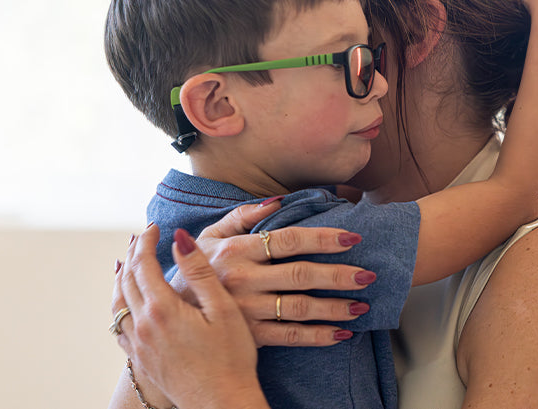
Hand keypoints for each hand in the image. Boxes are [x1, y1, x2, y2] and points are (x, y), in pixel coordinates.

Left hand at [112, 224, 269, 408]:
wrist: (222, 404)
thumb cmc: (231, 358)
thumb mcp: (222, 309)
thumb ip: (199, 271)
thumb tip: (179, 238)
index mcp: (163, 309)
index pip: (144, 264)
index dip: (147, 242)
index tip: (155, 227)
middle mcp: (144, 326)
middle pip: (126, 279)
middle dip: (134, 253)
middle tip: (143, 236)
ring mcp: (139, 345)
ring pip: (118, 302)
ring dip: (122, 276)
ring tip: (128, 261)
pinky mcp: (141, 359)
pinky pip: (119, 325)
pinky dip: (119, 304)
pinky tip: (126, 301)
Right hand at [170, 200, 376, 346]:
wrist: (170, 314)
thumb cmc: (196, 269)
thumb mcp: (210, 235)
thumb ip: (243, 215)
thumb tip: (277, 201)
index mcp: (237, 250)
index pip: (288, 240)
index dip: (322, 238)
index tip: (352, 238)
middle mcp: (243, 280)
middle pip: (300, 275)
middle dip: (338, 275)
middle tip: (368, 274)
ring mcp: (247, 310)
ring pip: (300, 308)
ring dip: (334, 307)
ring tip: (362, 305)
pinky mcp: (250, 336)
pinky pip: (290, 337)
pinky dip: (319, 336)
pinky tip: (341, 333)